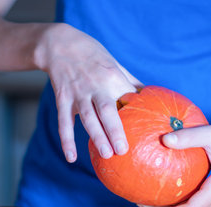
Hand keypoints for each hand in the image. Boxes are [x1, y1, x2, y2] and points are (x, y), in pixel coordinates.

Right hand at [36, 23, 142, 162]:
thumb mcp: (115, 64)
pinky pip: (64, 122)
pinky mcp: (63, 98)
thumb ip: (130, 82)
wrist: (60, 44)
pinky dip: (66, 140)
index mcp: (113, 77)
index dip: (136, 114)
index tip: (147, 132)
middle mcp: (96, 86)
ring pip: (87, 118)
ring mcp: (78, 93)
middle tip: (123, 151)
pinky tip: (71, 158)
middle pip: (107, 111)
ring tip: (106, 154)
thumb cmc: (93, 55)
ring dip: (96, 136)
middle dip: (115, 131)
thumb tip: (150, 97)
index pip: (128, 98)